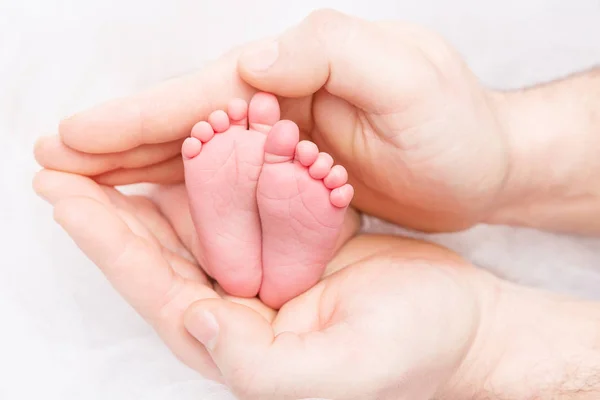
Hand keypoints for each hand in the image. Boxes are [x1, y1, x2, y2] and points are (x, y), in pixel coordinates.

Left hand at [33, 170, 485, 398]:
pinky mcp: (292, 247)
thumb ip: (257, 361)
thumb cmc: (413, 351)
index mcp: (239, 341)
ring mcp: (266, 274)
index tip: (64, 195)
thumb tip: (192, 319)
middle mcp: (241, 308)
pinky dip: (216, 175)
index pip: (154, 286)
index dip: (106, 241)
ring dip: (158, 185)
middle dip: (110, 208)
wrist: (464, 324)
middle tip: (66, 164)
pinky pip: (241, 206)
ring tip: (118, 149)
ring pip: (197, 224)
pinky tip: (198, 147)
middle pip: (160, 252)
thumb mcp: (335, 370)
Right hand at [35, 9, 510, 231]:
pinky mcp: (295, 176)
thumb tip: (252, 61)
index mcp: (297, 73)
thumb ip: (332, 55)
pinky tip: (154, 200)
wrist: (486, 164)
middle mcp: (282, 102)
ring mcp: (286, 141)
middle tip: (54, 157)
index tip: (78, 135)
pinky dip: (186, 191)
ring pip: (199, 154)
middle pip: (187, 123)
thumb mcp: (409, 78)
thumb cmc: (458, 126)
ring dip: (140, 166)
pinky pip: (229, 183)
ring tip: (84, 178)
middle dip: (119, 140)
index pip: (203, 95)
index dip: (138, 117)